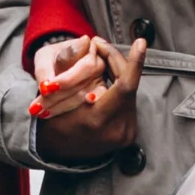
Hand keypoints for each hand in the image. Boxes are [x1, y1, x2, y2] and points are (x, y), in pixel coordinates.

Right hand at [31, 34, 145, 161]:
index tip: (141, 43)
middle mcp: (118, 130)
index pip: (125, 86)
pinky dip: (120, 87)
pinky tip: (109, 76)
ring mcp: (126, 134)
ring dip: (119, 73)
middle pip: (128, 87)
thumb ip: (67, 66)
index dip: (134, 63)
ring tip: (102, 58)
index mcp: (98, 120)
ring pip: (130, 93)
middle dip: (117, 62)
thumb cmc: (53, 123)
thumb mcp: (53, 94)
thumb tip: (85, 41)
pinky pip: (129, 103)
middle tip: (101, 45)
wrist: (57, 154)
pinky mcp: (130, 134)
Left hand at [32, 33, 105, 107]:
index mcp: (89, 47)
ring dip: (60, 107)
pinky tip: (65, 118)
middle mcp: (99, 63)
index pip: (83, 66)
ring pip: (83, 97)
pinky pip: (92, 108)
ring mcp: (101, 81)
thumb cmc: (51, 59)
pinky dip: (77, 112)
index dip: (66, 80)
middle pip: (82, 83)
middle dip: (58, 96)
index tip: (47, 89)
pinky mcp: (99, 95)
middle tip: (37, 107)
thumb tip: (46, 85)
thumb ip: (44, 69)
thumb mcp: (43, 57)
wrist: (55, 66)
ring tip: (41, 112)